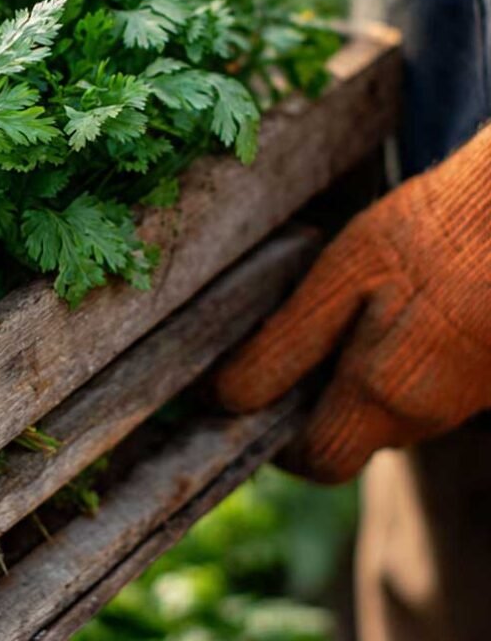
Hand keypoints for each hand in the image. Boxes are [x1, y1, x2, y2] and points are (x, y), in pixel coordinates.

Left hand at [214, 124, 490, 482]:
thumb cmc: (427, 233)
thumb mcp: (339, 276)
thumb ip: (286, 345)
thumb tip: (228, 396)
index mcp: (385, 395)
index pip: (317, 461)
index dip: (275, 438)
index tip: (249, 397)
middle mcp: (428, 417)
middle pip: (352, 439)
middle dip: (313, 405)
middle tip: (293, 345)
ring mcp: (464, 402)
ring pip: (387, 414)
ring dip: (356, 381)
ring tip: (349, 311)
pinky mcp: (485, 381)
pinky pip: (423, 392)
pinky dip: (397, 364)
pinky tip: (395, 310)